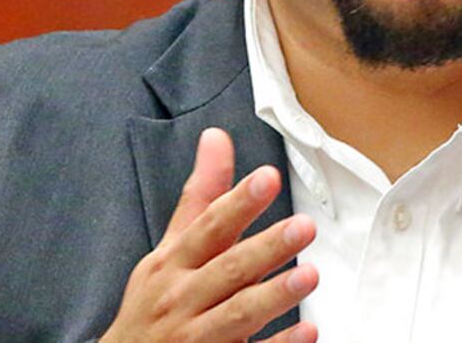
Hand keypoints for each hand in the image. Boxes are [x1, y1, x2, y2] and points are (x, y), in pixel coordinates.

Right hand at [101, 127, 318, 342]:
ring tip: (308, 275)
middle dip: (265, 248)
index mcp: (173, 264)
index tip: (267, 179)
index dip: (238, 202)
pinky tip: (306, 331)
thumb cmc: (153, 305)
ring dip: (274, 295)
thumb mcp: (169, 248)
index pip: (209, 227)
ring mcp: (197, 337)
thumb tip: (217, 139)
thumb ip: (201, 196)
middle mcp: (183, 298)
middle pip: (228, 270)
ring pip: (238, 315)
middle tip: (303, 227)